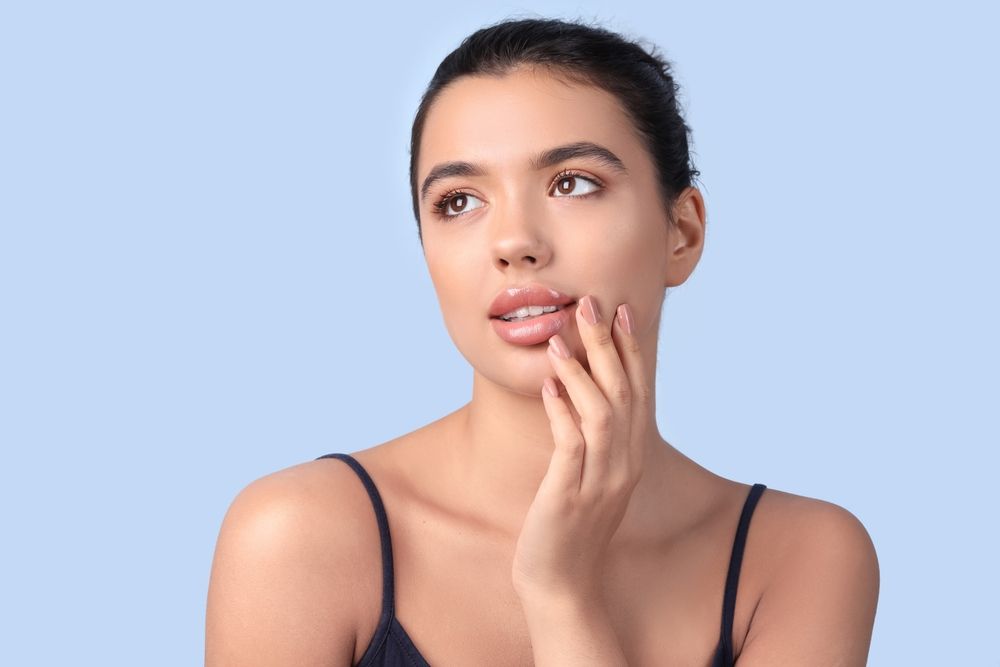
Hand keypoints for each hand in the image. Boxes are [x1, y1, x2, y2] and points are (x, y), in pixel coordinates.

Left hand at [511, 295, 649, 604]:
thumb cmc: (569, 526)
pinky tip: (549, 387)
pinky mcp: (571, 497)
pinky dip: (562, 412)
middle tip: (591, 305)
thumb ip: (589, 437)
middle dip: (608, 346)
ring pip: (602, 413)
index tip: (622, 311)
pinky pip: (572, 445)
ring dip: (582, 372)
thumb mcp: (587, 475)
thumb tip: (576, 393)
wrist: (561, 584)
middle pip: (624, 393)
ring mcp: (601, 482)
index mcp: (631, 457)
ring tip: (560, 339)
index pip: (637, 392)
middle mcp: (624, 465)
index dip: (630, 350)